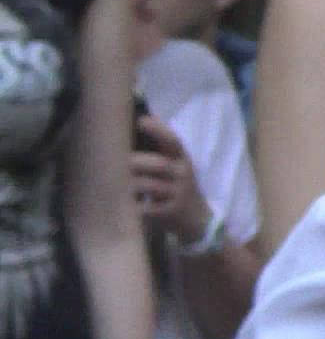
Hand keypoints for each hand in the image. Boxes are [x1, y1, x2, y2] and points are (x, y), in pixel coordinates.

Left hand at [131, 113, 209, 245]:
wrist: (196, 219)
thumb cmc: (177, 185)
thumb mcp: (176, 165)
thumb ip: (161, 148)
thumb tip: (142, 119)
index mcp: (182, 159)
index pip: (173, 141)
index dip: (159, 130)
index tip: (141, 120)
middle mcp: (182, 175)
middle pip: (160, 164)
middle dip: (138, 162)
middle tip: (118, 160)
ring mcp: (177, 195)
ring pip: (151, 187)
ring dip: (132, 183)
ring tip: (115, 182)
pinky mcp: (170, 213)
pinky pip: (149, 209)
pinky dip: (135, 206)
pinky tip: (123, 204)